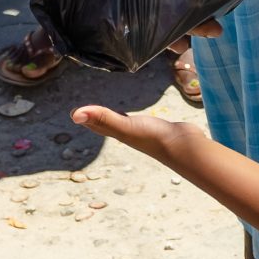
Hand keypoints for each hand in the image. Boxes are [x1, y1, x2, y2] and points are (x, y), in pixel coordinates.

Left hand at [72, 104, 195, 161]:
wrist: (184, 147)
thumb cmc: (154, 137)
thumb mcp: (126, 126)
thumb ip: (103, 118)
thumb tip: (74, 115)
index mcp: (119, 134)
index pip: (97, 125)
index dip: (85, 118)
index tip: (73, 112)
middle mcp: (128, 134)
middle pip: (107, 126)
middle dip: (96, 119)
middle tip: (86, 111)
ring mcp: (142, 132)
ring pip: (122, 124)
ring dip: (113, 119)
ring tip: (108, 113)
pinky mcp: (156, 129)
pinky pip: (139, 122)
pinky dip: (132, 117)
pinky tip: (136, 117)